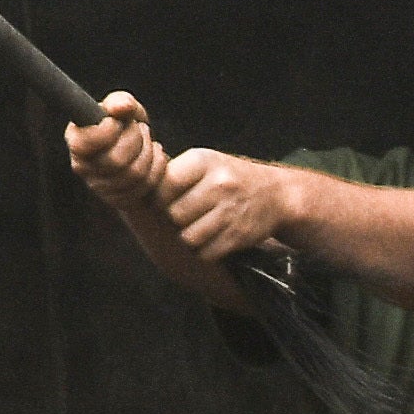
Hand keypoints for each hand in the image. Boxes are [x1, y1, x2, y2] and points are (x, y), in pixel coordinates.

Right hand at [63, 88, 177, 217]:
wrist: (137, 148)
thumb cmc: (125, 124)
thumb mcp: (123, 107)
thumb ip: (121, 102)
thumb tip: (121, 108)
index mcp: (77, 140)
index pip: (84, 144)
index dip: (106, 132)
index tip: (116, 122)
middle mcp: (83, 167)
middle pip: (115, 161)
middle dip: (135, 140)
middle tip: (140, 129)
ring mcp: (100, 187)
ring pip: (133, 175)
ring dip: (148, 152)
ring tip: (148, 141)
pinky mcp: (119, 200)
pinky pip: (145, 187)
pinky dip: (157, 168)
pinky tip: (155, 156)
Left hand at [157, 148, 315, 263]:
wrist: (276, 194)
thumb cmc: (230, 178)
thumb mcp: (206, 162)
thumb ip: (175, 173)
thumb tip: (136, 187)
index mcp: (204, 161)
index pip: (165, 185)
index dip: (161, 197)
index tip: (169, 198)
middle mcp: (218, 184)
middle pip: (174, 214)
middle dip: (177, 218)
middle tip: (189, 213)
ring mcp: (230, 211)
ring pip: (188, 237)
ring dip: (190, 237)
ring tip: (201, 225)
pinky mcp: (238, 235)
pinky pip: (205, 252)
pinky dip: (205, 250)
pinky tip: (214, 237)